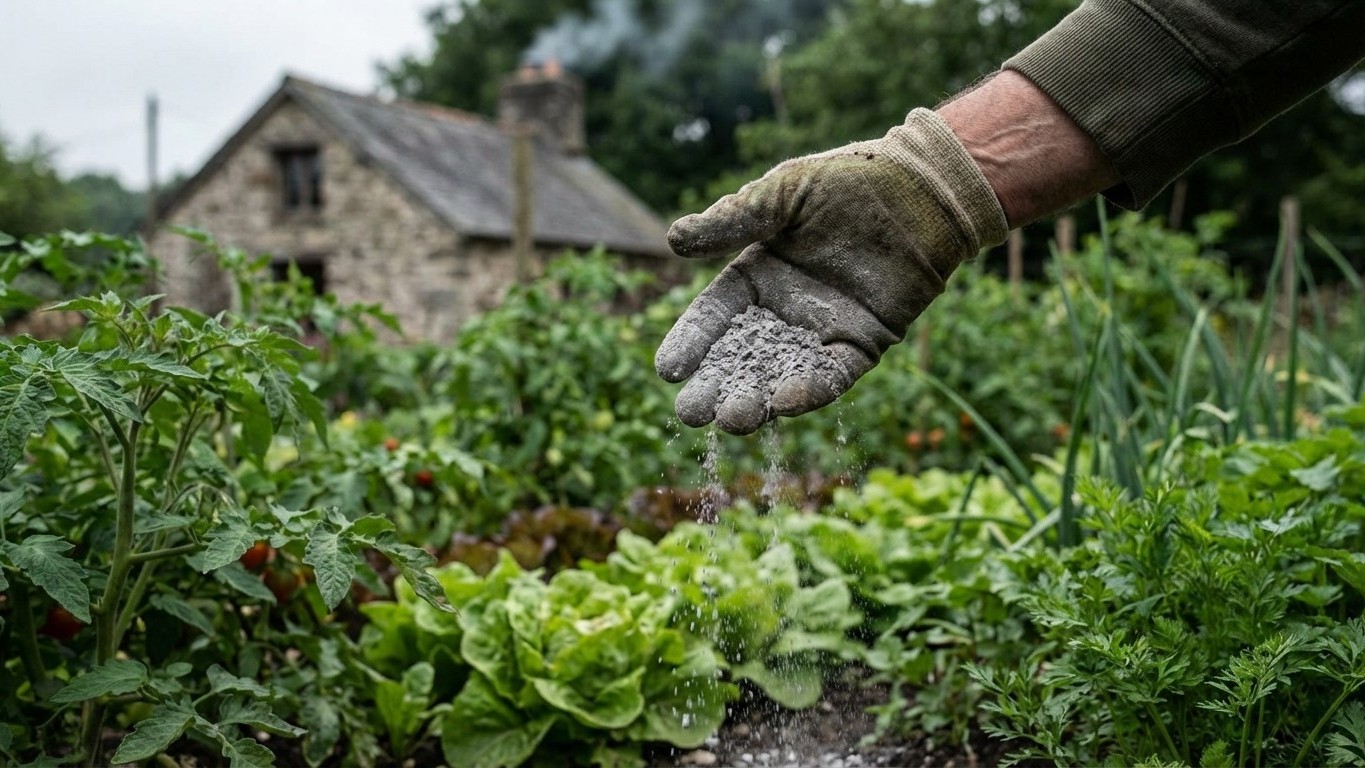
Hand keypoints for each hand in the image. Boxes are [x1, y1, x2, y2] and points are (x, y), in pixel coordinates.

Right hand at [655, 108, 1007, 434]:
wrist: (921, 187)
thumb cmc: (848, 180)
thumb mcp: (782, 193)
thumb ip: (733, 219)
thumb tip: (673, 239)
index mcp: (757, 275)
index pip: (714, 317)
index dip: (691, 342)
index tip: (667, 370)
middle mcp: (785, 311)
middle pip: (741, 358)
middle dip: (715, 388)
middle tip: (691, 415)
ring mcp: (823, 332)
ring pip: (782, 376)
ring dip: (757, 401)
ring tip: (733, 420)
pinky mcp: (863, 344)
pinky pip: (834, 375)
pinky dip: (812, 391)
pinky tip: (786, 401)